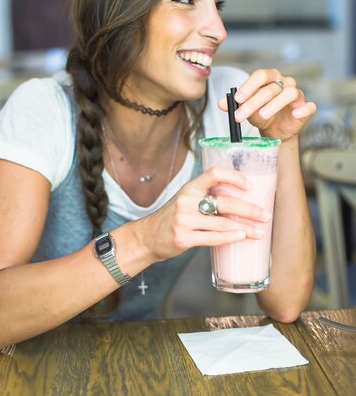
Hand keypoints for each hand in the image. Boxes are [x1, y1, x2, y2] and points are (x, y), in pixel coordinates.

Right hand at [136, 166, 270, 261]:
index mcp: (190, 188)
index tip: (250, 185)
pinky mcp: (183, 238)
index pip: (214, 174)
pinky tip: (241, 237)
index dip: (234, 177)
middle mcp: (187, 201)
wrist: (147, 237)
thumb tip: (239, 199)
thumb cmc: (171, 218)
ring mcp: (184, 220)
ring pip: (222, 222)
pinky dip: (230, 238)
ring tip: (259, 231)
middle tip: (264, 215)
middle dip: (249, 209)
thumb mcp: (185, 200)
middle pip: (224, 201)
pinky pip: (212, 238)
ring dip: (245, 227)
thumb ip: (206, 198)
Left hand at [218, 68, 316, 141]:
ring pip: (289, 94)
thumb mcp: (245, 109)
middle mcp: (285, 82)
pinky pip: (309, 106)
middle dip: (253, 102)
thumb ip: (234, 105)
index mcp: (269, 77)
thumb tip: (221, 103)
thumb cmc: (260, 114)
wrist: (275, 130)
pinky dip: (303, 109)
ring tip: (262, 116)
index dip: (248, 86)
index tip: (236, 99)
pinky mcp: (305, 108)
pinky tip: (295, 114)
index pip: (260, 75)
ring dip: (274, 105)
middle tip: (240, 115)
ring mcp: (297, 94)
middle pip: (271, 88)